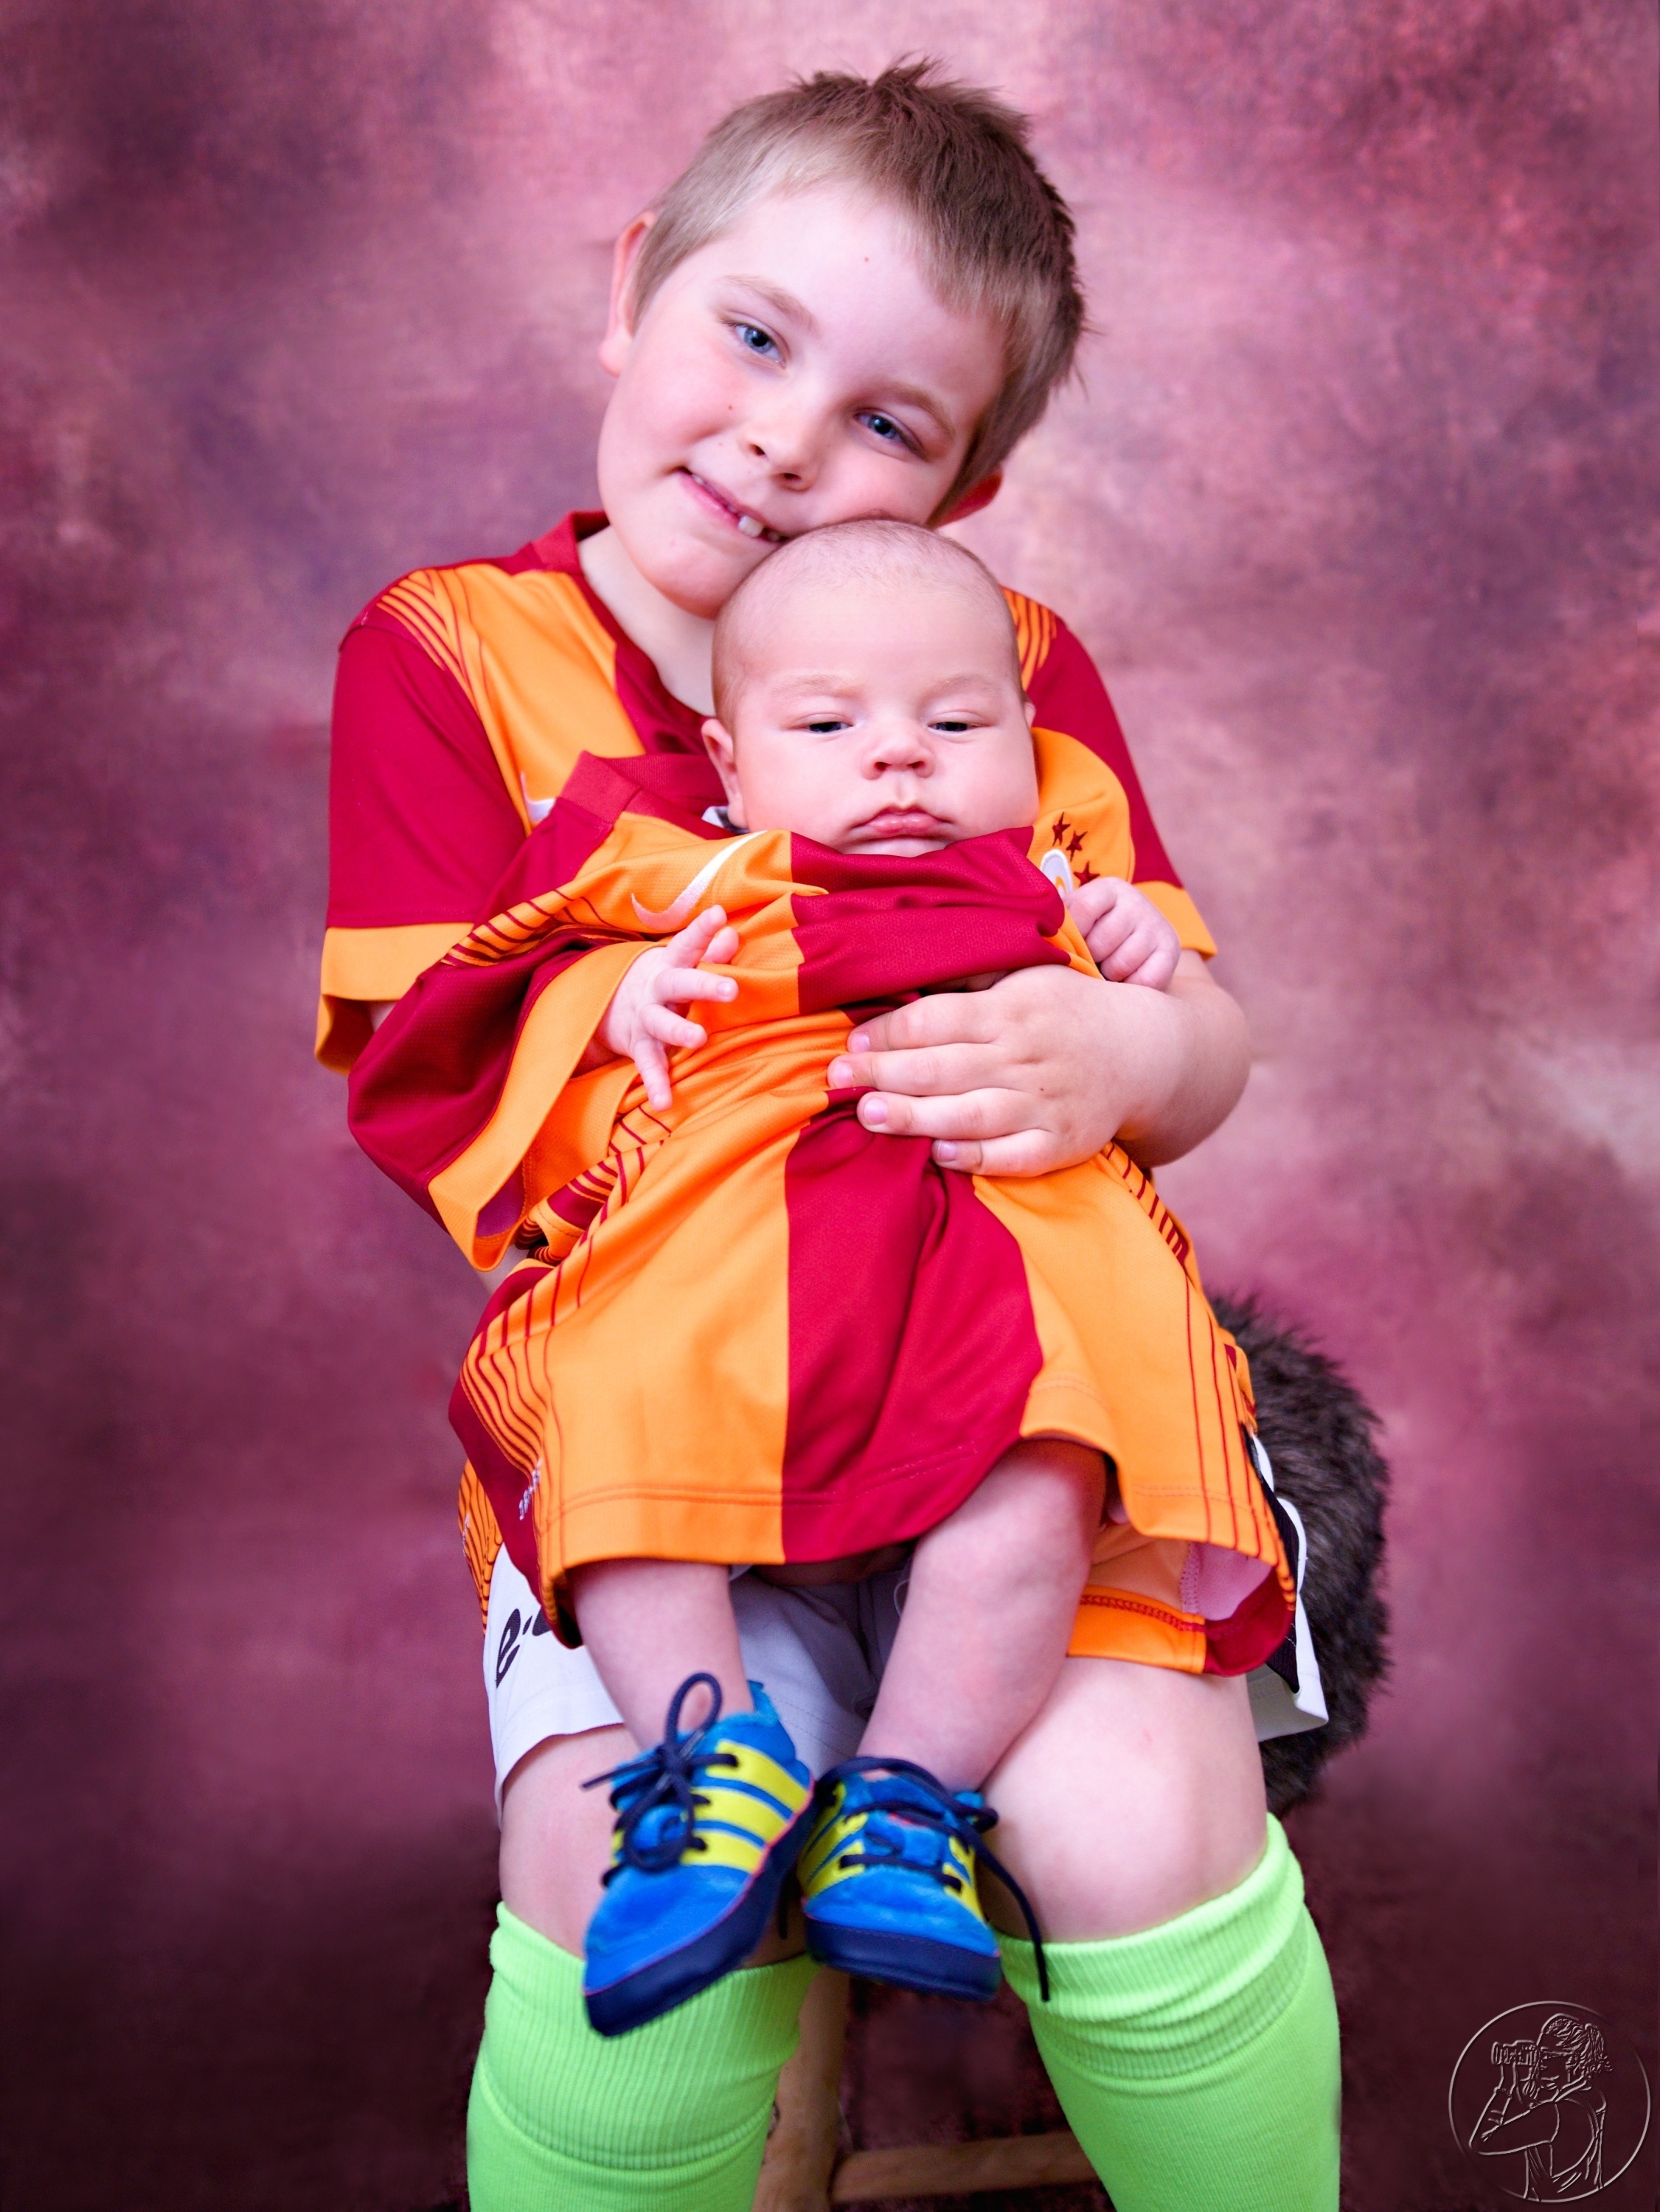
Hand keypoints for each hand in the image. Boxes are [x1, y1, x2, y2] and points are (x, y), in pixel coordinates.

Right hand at [592, 907, 738, 1109]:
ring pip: (661, 1024)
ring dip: (679, 1031)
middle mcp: (656, 989)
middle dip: (704, 985)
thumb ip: (709, 952)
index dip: (702, 929)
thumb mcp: (679, 963)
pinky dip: (656, 1084)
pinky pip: (648, 1066)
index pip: (688, 943)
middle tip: (731, 988)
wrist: (607, 1005)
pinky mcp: (638, 1046)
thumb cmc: (661, 981)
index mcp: (671, 964)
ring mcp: (645, 1018)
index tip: (719, 914)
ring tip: (698, 1039)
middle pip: (678, 983)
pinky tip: (665, 1102)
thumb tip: (734, 934)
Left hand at [825, 952, 1248, 1176]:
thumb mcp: (1026, 975)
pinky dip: (975, 1156)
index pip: (936, 1018)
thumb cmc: (1068, 1009)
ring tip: (869, 1115)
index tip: (852, 1041)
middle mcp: (1025, 1055)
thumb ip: (970, 980)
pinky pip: (1013, 1155)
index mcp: (1011, 1008)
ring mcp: (1044, 1103)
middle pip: (941, 1066)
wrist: (1146, 1051)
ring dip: (914, 1115)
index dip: (888, 1031)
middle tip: (837, 1078)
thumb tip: (906, 973)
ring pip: (968, 1113)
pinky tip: (938, 1153)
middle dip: (882, 1072)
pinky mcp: (1061, 1143)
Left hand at [1066, 876, 1180, 988]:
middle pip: (1101, 942)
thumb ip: (1060, 926)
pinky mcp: (1171, 948)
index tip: (1066, 948)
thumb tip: (1038, 948)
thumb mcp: (1076, 920)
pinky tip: (1126, 979)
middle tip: (1090, 961)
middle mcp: (1136, 901)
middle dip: (1090, 960)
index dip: (1072, 935)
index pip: (1083, 910)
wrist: (1136, 940)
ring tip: (1107, 969)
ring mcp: (1156, 924)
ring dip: (1108, 976)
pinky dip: (1131, 986)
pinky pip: (1145, 980)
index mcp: (1108, 889)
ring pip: (1121, 964)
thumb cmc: (1094, 933)